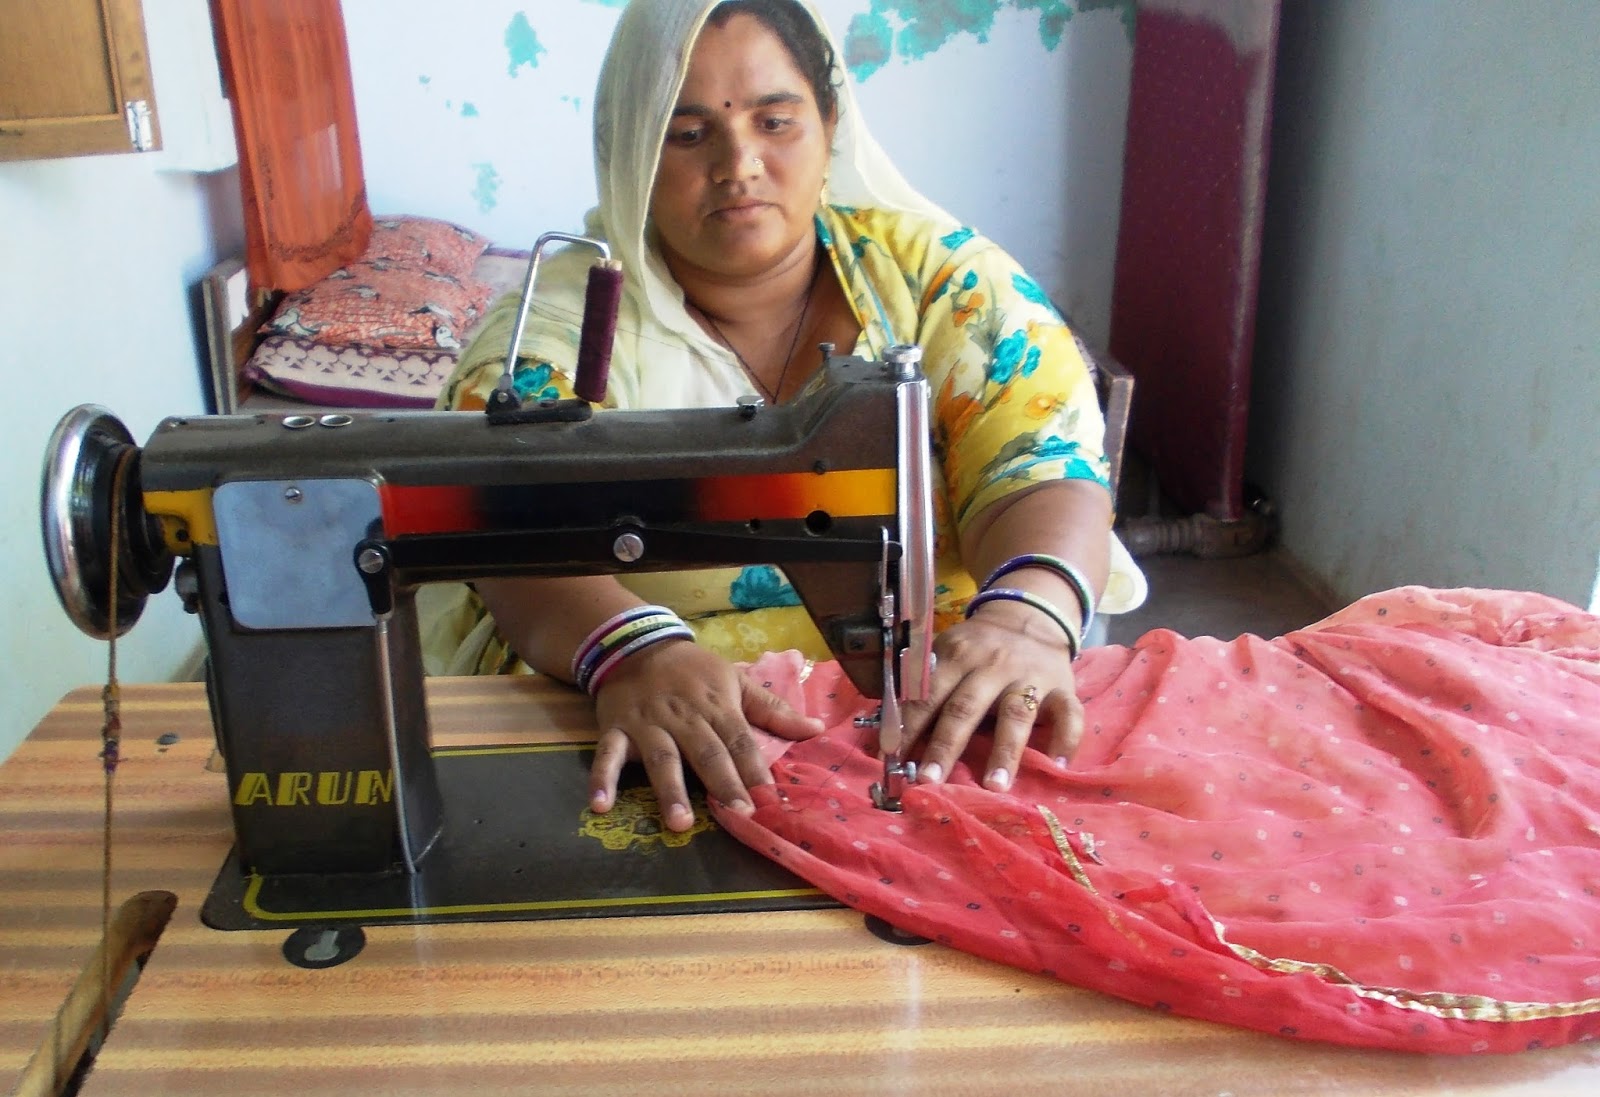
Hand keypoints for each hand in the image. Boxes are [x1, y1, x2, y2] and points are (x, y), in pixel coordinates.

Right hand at [586, 639, 825, 831]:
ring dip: (669, 790)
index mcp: (717, 707)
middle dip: (723, 783)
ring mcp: (647, 725)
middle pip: (705, 752)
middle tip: (739, 815)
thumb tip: (817, 729)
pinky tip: (600, 806)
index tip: (770, 798)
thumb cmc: (694, 671)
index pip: (739, 740)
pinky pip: (607, 755)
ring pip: (661, 758)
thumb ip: (774, 710)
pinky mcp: (615, 730)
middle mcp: (684, 718)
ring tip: (680, 823)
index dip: (754, 768)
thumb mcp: (736, 680)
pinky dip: (601, 779)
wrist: (637, 645)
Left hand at [900, 600, 1081, 791]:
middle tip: (929, 782)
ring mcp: (1030, 676)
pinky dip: (1066, 740)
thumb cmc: (979, 648)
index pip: (928, 694)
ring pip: (1017, 714)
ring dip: (1005, 752)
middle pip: (965, 707)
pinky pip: (1069, 714)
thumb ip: (926, 684)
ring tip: (994, 787)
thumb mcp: (948, 652)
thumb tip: (889, 731)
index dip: (909, 726)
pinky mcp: (1063, 687)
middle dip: (945, 746)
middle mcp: (992, 664)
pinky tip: (1057, 767)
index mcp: (957, 655)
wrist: (1030, 617)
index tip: (892, 757)